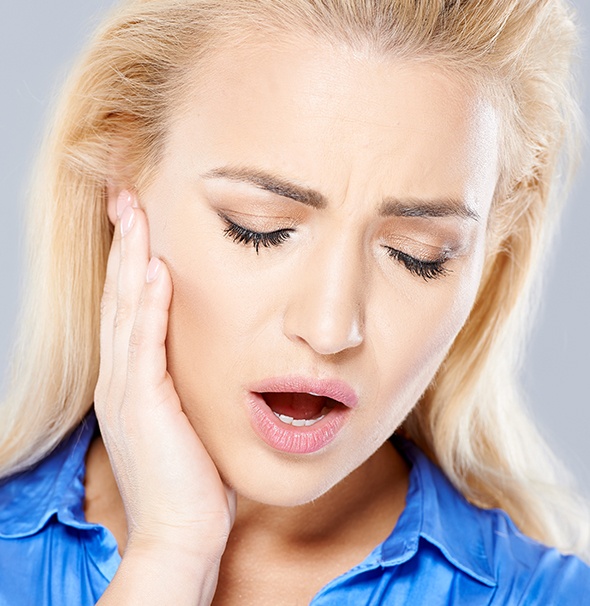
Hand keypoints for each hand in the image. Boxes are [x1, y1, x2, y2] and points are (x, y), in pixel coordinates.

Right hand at [94, 191, 234, 602]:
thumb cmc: (192, 476)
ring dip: (130, 256)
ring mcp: (126, 389)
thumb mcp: (188, 417)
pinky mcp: (143, 404)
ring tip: (135, 210)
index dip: (130, 259)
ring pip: (125, 308)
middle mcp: (120, 376)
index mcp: (132, 377)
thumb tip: (212, 352)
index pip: (128, 304)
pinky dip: (147, 304)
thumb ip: (187, 380)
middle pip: (119, 294)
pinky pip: (144, 344)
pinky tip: (153, 269)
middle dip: (123, 242)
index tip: (140, 220)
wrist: (181, 531)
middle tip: (126, 194)